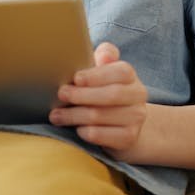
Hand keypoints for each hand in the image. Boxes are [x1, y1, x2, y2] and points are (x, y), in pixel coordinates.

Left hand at [48, 42, 146, 159]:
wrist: (121, 123)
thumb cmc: (102, 89)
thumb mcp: (102, 70)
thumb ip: (103, 56)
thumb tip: (104, 56)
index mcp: (130, 75)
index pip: (120, 72)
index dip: (97, 75)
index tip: (76, 78)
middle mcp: (138, 95)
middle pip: (112, 95)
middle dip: (82, 95)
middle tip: (61, 95)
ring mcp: (136, 118)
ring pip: (102, 116)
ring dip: (75, 115)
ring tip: (56, 115)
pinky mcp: (129, 138)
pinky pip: (103, 135)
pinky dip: (86, 132)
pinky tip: (75, 129)